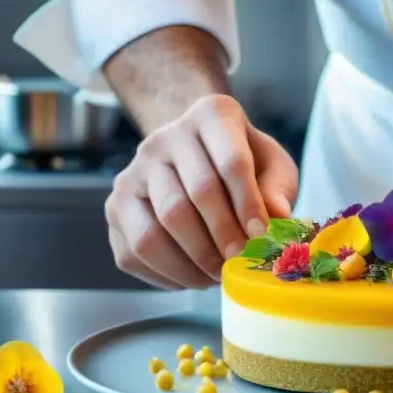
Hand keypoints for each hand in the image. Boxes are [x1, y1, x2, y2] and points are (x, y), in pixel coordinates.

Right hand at [106, 94, 298, 289]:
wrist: (197, 157)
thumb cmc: (243, 164)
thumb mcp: (272, 166)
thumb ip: (277, 190)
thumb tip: (276, 219)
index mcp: (210, 116)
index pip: (230, 161)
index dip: (248, 204)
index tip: (262, 235)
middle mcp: (163, 139)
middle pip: (190, 197)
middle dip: (221, 237)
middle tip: (240, 261)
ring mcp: (132, 174)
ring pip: (156, 229)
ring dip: (192, 262)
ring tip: (219, 275)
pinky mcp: (115, 208)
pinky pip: (134, 252)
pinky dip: (167, 275)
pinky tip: (193, 277)